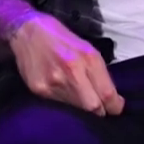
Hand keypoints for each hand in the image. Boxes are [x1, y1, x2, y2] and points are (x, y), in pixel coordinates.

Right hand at [9, 13, 123, 115]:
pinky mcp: (40, 90)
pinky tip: (64, 95)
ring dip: (82, 110)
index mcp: (88, 58)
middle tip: (102, 109)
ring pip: (76, 110)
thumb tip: (110, 95)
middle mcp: (72, 71)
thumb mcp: (86, 48)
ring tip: (81, 100)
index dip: (115, 106)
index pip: (107, 93)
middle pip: (93, 107)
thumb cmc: (61, 38)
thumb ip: (98, 72)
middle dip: (101, 112)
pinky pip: (59, 106)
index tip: (116, 107)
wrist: (27, 31)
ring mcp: (54, 83)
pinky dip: (66, 106)